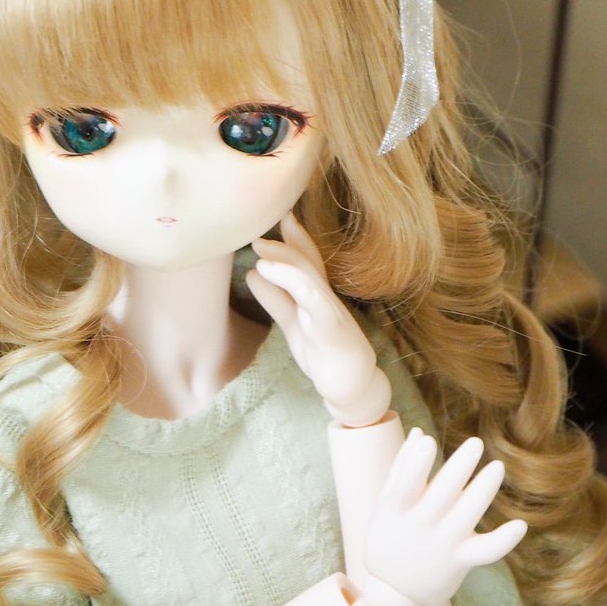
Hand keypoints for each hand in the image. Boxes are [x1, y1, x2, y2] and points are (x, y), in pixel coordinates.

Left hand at [245, 213, 389, 426]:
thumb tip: (253, 274)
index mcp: (318, 298)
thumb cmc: (325, 355)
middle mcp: (326, 300)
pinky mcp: (333, 331)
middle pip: (307, 263)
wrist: (353, 390)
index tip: (278, 214)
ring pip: (310, 277)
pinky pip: (314, 301)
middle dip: (285, 244)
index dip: (293, 237)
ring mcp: (332, 313)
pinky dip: (291, 281)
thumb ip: (276, 300)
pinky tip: (268, 273)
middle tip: (258, 233)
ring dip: (284, 259)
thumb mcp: (294, 324)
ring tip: (260, 247)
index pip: (307, 261)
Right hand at [361, 429, 527, 605]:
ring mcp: (441, 544)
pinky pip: (486, 551)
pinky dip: (504, 540)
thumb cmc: (389, 535)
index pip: (404, 485)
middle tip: (476, 442)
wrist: (394, 589)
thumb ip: (402, 467)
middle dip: (460, 466)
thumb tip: (419, 433)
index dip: (415, 464)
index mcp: (395, 509)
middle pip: (442, 493)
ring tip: (497, 466)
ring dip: (484, 489)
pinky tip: (520, 524)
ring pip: (467, 514)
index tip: (428, 442)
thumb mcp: (385, 503)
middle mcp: (418, 526)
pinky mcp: (459, 561)